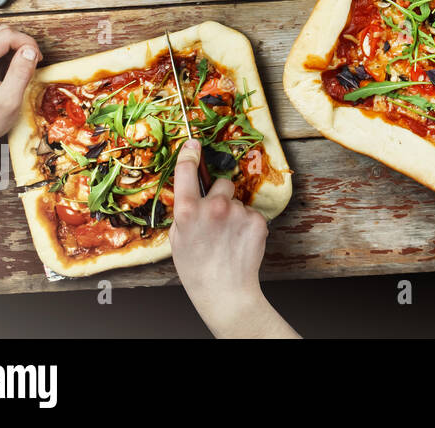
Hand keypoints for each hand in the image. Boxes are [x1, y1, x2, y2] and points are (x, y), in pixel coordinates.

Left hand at [0, 25, 41, 145]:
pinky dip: (7, 52)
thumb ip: (21, 72)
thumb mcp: (10, 101)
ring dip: (15, 47)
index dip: (27, 43)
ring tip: (20, 68)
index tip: (38, 60)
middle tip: (32, 63)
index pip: (5, 36)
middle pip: (2, 32)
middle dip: (23, 44)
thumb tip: (31, 50)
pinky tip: (9, 68)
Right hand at [170, 139, 276, 336]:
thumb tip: (193, 193)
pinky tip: (240, 241)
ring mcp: (237, 212)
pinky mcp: (257, 219)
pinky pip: (250, 213)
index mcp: (187, 211)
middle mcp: (213, 206)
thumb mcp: (177, 238)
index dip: (189, 154)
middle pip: (222, 183)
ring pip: (237, 201)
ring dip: (234, 213)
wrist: (224, 290)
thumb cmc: (196, 267)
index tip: (193, 143)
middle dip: (221, 195)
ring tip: (228, 237)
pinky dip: (247, 224)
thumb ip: (185, 212)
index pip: (186, 172)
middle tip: (217, 218)